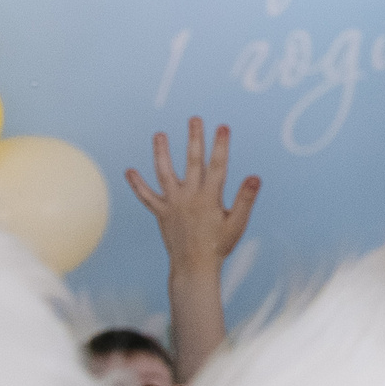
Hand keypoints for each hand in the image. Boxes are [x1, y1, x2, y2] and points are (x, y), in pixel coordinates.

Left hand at [127, 118, 258, 280]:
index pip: (218, 166)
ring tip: (158, 134)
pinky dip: (137, 185)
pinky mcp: (161, 213)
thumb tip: (255, 177)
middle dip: (194, 139)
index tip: (223, 127)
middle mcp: (190, 197)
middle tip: (194, 118)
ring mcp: (173, 204)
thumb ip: (245, 199)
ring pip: (164, 174)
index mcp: (210, 198)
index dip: (221, 146)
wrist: (194, 267)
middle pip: (192, 162)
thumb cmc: (219, 245)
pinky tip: (129, 171)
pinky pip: (147, 197)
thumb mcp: (237, 223)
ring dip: (161, 153)